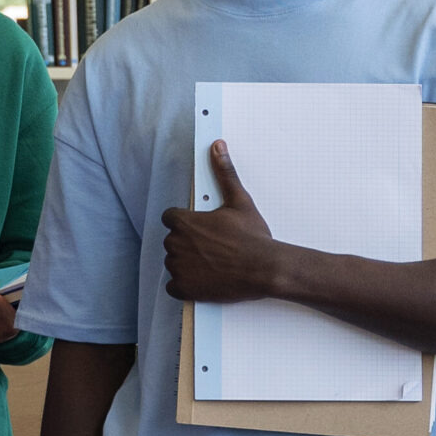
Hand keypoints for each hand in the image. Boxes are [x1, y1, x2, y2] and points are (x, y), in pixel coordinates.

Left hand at [161, 141, 284, 303]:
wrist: (265, 269)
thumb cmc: (252, 237)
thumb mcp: (239, 201)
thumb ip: (224, 173)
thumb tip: (218, 147)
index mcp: (185, 223)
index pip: (171, 219)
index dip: (186, 223)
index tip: (202, 230)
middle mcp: (176, 245)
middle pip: (172, 241)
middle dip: (188, 244)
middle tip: (212, 248)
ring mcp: (179, 268)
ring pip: (173, 263)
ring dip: (187, 264)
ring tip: (212, 264)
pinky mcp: (184, 289)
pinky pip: (174, 286)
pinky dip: (185, 285)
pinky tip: (204, 280)